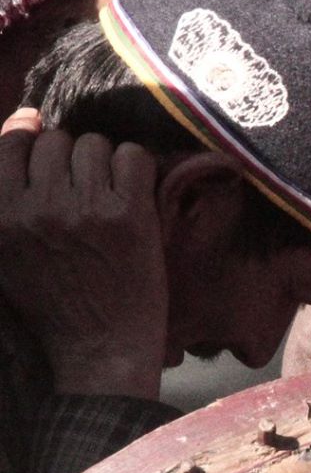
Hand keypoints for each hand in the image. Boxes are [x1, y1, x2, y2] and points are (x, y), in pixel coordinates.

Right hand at [0, 111, 167, 397]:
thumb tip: (21, 124)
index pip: (9, 143)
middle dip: (68, 156)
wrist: (99, 349)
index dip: (28, 135)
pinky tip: (132, 191)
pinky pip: (134, 156)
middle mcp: (36, 208)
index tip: (39, 135)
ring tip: (105, 190)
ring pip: (95, 143)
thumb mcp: (2, 255)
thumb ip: (5, 200)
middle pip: (55, 140)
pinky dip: (135, 166)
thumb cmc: (52, 303)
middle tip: (80, 183)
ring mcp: (84, 209)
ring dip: (102, 160)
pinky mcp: (129, 214)